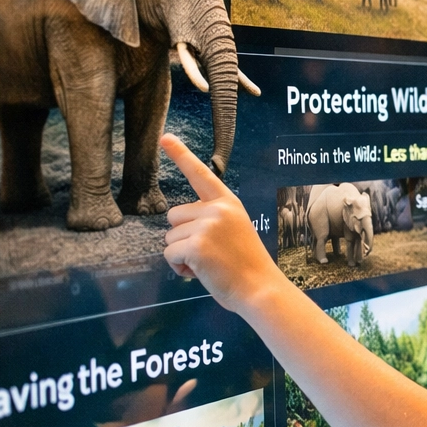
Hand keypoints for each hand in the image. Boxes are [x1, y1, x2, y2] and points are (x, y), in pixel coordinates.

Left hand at [160, 135, 281, 312]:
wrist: (261, 289)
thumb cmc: (246, 266)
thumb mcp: (235, 231)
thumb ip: (212, 219)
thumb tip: (181, 224)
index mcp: (228, 203)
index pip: (201, 174)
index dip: (181, 155)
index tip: (165, 137)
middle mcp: (217, 209)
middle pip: (174, 216)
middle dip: (183, 236)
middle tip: (211, 252)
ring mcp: (207, 226)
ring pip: (169, 237)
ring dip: (182, 254)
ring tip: (209, 263)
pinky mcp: (196, 245)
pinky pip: (169, 254)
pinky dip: (179, 267)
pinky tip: (201, 272)